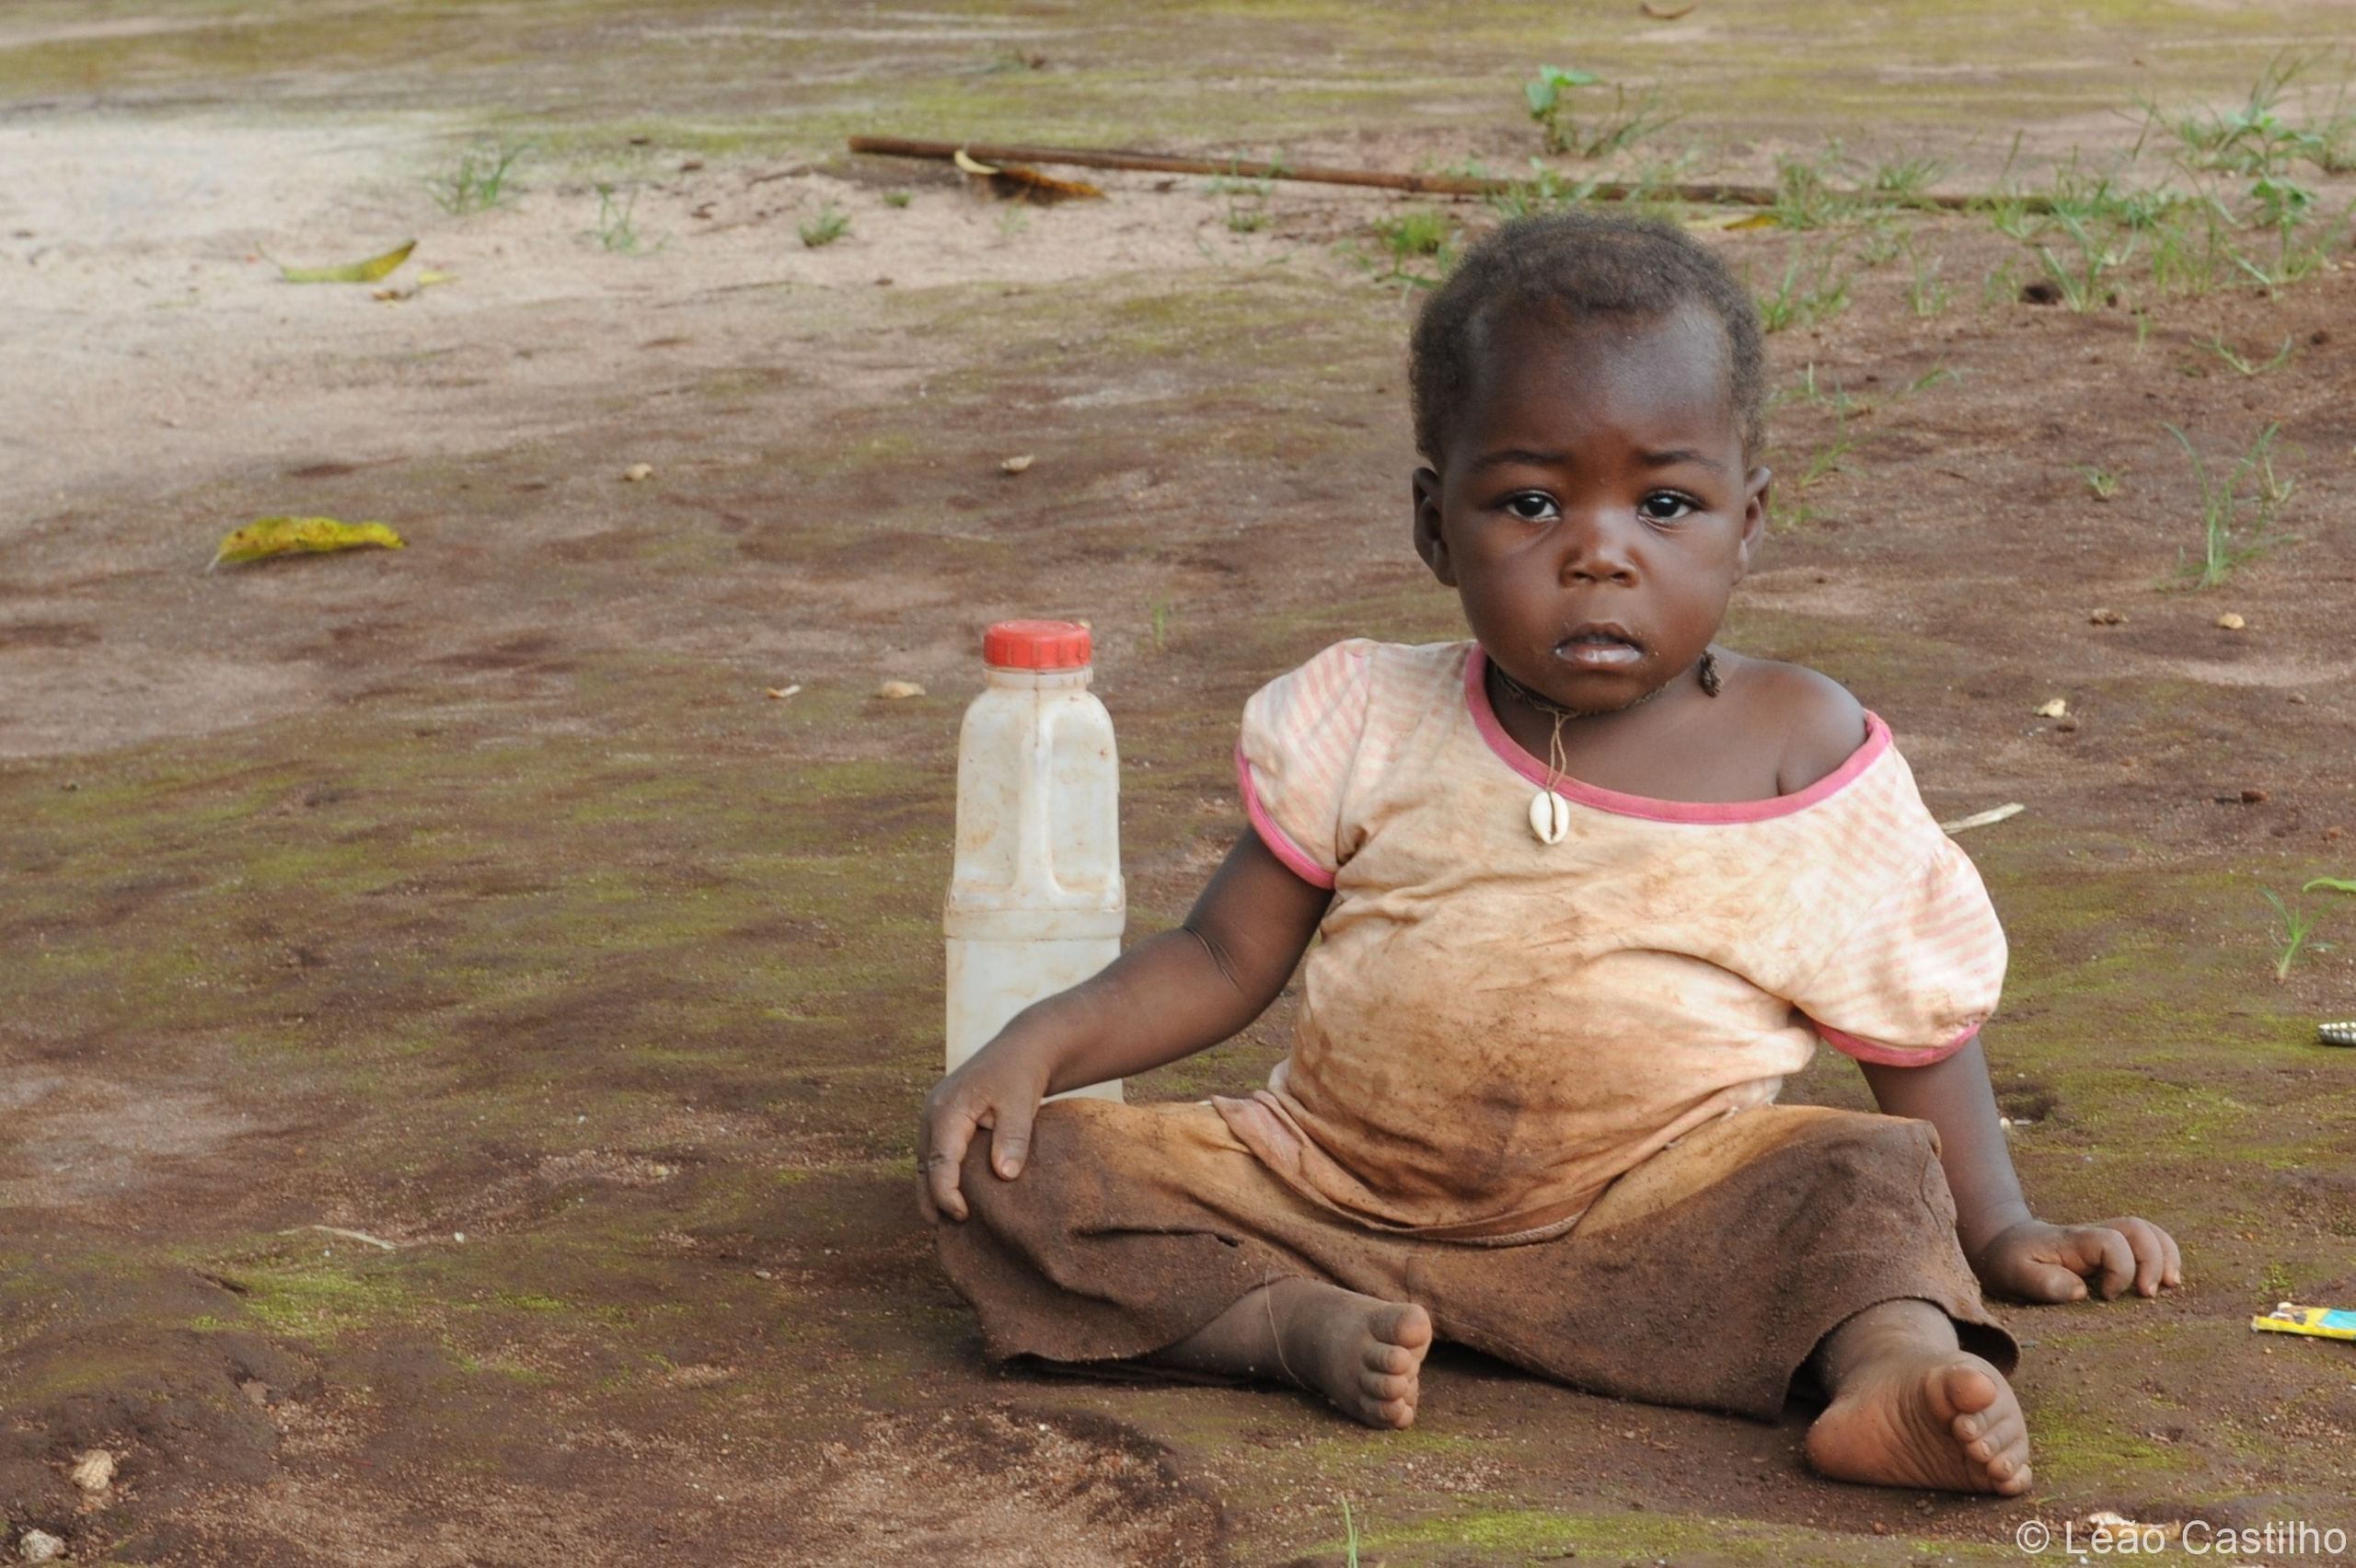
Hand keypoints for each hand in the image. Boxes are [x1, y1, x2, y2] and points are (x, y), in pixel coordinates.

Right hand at [917, 1040, 1052, 1223]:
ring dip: (933, 1191)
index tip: (962, 1217)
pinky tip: (954, 1198)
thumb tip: (1004, 1176)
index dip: (946, 1194)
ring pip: (924, 1163)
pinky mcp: (941, 1121)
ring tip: (948, 1224)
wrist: (1020, 1049)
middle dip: (932, 1201)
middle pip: (923, 1168)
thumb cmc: (1020, 1075)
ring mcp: (933, 1117)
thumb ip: (1012, 1139)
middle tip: (948, 1233)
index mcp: (946, 1111)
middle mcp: (931, 1114)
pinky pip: (934, 1155)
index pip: (938, 1162)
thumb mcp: (1020, 1104)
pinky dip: (940, 1177)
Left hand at [1971, 1216, 2181, 1302]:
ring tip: (2171, 1286)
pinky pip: (2147, 1242)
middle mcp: (2093, 1234)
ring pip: (2148, 1231)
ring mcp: (2105, 1238)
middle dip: (2153, 1260)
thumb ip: (2043, 1283)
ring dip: (2166, 1256)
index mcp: (2072, 1241)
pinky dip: (2164, 1257)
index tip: (2106, 1297)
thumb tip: (2081, 1292)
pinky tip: (2167, 1281)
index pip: (2111, 1242)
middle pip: (2138, 1228)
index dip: (2119, 1269)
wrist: (2005, 1245)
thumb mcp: (2014, 1275)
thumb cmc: (2011, 1263)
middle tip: (2149, 1295)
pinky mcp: (2112, 1248)